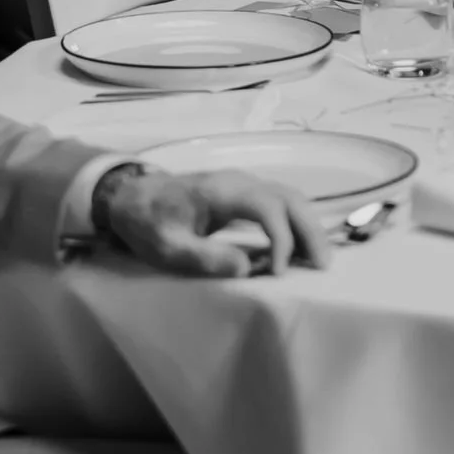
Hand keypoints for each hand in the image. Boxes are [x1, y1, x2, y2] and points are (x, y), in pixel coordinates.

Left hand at [100, 167, 329, 277]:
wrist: (130, 195)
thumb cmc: (147, 221)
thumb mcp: (165, 246)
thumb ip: (203, 256)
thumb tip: (246, 268)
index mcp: (221, 190)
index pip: (268, 208)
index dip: (281, 239)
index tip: (279, 272)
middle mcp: (240, 181)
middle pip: (289, 198)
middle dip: (309, 230)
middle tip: (323, 265)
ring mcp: (244, 183)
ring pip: (290, 197)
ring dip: (308, 225)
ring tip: (319, 259)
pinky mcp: (244, 192)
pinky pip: (281, 201)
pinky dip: (297, 221)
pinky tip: (301, 245)